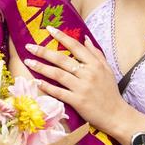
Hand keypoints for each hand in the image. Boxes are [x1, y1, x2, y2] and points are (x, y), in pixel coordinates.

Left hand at [24, 26, 136, 141]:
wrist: (116, 115)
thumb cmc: (110, 91)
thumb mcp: (107, 69)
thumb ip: (96, 53)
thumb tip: (85, 38)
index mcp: (95, 64)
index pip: (75, 47)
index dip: (62, 37)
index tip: (49, 29)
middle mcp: (88, 74)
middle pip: (62, 59)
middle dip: (44, 52)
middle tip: (29, 46)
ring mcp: (82, 87)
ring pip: (57, 74)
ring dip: (41, 67)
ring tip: (28, 61)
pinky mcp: (77, 101)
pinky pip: (58, 92)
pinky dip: (46, 86)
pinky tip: (36, 82)